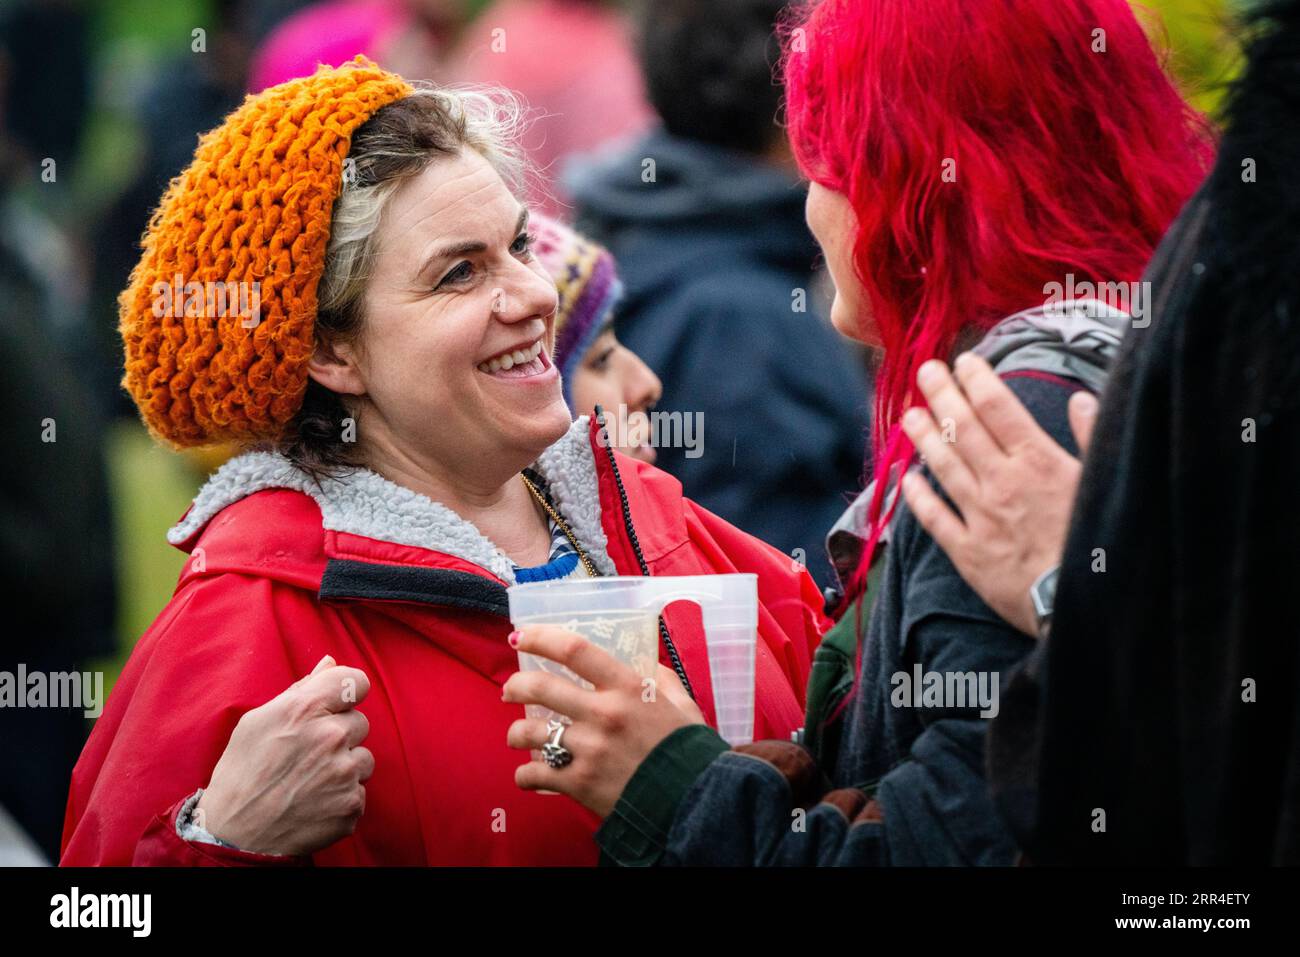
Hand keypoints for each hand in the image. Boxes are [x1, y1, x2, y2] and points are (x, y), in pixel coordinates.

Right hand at [196, 655, 373, 855]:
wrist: (234, 836)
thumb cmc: (242, 773)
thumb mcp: (258, 722)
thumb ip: (300, 690)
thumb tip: (330, 663)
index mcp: (305, 709)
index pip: (356, 682)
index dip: (347, 693)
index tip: (336, 705)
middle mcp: (330, 737)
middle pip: (360, 722)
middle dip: (339, 735)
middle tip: (307, 754)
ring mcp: (344, 773)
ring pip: (363, 758)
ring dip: (344, 766)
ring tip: (309, 780)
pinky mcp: (352, 805)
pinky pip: (359, 790)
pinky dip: (342, 797)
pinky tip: (314, 802)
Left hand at [503, 625, 699, 817]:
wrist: (693, 802)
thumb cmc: (688, 751)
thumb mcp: (683, 705)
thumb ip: (663, 681)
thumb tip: (647, 664)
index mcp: (628, 688)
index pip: (574, 650)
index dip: (541, 638)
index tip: (520, 637)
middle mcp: (603, 714)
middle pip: (540, 687)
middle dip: (515, 685)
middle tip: (510, 690)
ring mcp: (588, 750)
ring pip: (528, 731)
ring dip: (516, 732)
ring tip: (518, 735)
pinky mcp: (578, 784)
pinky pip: (533, 774)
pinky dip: (525, 774)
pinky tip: (530, 773)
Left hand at [899, 353, 1097, 636]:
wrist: (1087, 601)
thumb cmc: (1104, 540)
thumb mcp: (1108, 480)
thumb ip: (1092, 438)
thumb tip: (1081, 399)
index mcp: (1038, 461)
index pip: (998, 407)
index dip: (977, 379)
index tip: (963, 361)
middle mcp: (1003, 482)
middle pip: (963, 428)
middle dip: (942, 394)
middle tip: (924, 370)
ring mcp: (981, 517)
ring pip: (943, 466)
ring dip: (924, 436)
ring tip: (909, 414)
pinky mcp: (968, 553)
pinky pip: (935, 518)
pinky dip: (919, 497)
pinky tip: (908, 479)